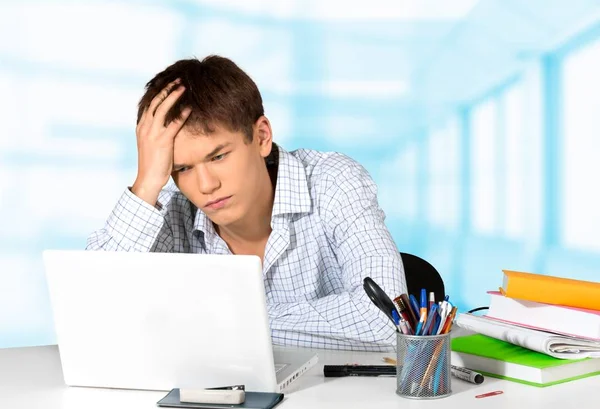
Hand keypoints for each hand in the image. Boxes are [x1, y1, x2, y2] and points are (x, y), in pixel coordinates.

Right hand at [132, 79, 190, 205]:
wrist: (148, 179)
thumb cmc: (153, 164)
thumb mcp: (152, 145)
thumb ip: (157, 133)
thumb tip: (168, 126)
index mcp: (141, 127)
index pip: (149, 104)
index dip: (159, 92)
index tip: (169, 84)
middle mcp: (145, 127)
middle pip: (155, 102)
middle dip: (167, 89)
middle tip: (178, 80)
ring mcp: (152, 134)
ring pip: (162, 109)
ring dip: (173, 96)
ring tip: (184, 87)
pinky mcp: (162, 141)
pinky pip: (173, 124)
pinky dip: (181, 114)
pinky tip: (189, 108)